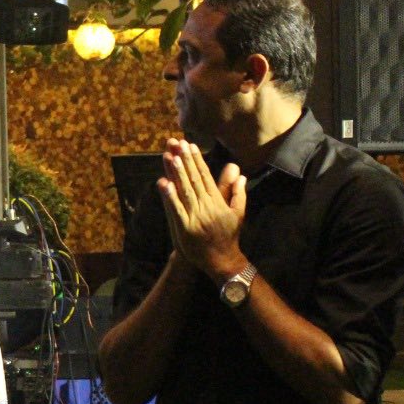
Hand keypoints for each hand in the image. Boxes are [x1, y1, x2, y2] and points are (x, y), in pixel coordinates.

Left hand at [158, 139, 247, 280]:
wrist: (221, 260)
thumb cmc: (228, 236)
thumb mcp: (237, 213)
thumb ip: (237, 193)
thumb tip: (240, 174)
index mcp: (218, 202)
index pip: (206, 176)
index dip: (197, 160)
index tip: (190, 145)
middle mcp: (207, 207)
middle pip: (194, 180)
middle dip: (185, 161)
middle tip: (178, 143)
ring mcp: (195, 217)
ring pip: (185, 191)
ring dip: (177, 173)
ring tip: (170, 156)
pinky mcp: (185, 228)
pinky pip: (176, 209)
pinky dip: (170, 196)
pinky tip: (163, 183)